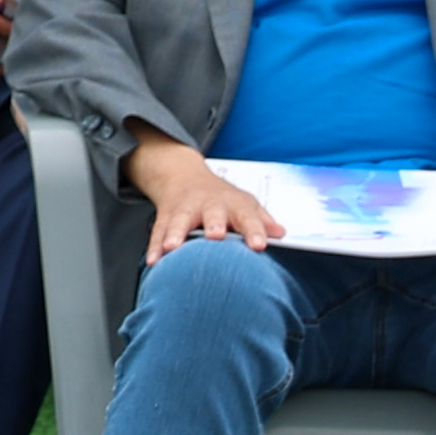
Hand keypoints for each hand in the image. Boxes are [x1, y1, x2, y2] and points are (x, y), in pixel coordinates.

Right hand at [132, 141, 278, 250]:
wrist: (182, 174)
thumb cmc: (220, 198)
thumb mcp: (245, 203)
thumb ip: (262, 220)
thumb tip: (281, 233)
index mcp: (233, 203)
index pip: (247, 216)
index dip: (254, 230)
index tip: (259, 245)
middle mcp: (208, 204)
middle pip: (212, 213)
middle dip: (213, 224)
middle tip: (216, 236)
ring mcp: (184, 209)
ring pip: (179, 221)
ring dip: (176, 234)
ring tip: (173, 248)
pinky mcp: (165, 216)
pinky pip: (158, 232)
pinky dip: (155, 246)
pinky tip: (154, 260)